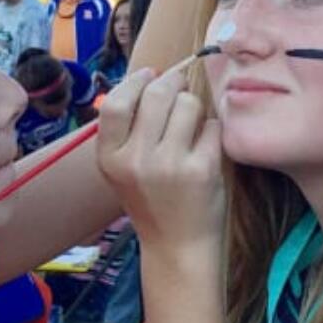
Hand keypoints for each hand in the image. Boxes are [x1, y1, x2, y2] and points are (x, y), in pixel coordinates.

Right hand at [96, 65, 222, 257]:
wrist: (177, 247)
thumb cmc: (152, 200)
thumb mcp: (123, 168)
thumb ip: (127, 127)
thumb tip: (148, 76)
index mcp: (110, 158)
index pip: (115, 103)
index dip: (135, 81)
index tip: (149, 75)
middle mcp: (135, 161)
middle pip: (156, 94)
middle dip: (172, 83)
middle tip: (180, 86)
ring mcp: (169, 165)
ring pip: (188, 104)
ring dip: (194, 108)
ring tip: (191, 127)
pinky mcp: (201, 170)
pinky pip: (212, 126)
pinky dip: (212, 131)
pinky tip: (205, 148)